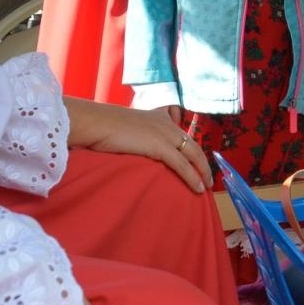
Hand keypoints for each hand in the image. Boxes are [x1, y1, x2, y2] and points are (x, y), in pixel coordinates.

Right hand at [64, 97, 209, 192]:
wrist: (95, 123)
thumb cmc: (103, 127)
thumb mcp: (126, 128)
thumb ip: (137, 134)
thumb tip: (136, 146)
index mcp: (159, 116)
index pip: (183, 133)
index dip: (192, 149)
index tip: (198, 162)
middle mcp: (166, 123)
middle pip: (193, 144)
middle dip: (203, 162)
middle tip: (208, 177)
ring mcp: (164, 134)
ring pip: (192, 155)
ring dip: (202, 172)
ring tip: (207, 186)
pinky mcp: (160, 146)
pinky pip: (182, 164)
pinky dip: (192, 177)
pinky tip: (198, 188)